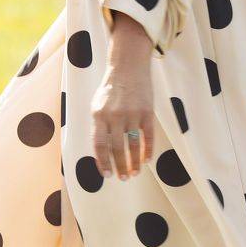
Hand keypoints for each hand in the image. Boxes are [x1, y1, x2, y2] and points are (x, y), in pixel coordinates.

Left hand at [91, 16, 155, 178]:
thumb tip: (101, 152)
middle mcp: (114, 116)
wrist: (128, 68)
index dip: (102, 162)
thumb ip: (99, 127)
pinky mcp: (147, 112)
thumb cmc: (110, 89)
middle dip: (120, 167)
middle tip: (124, 178)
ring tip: (135, 172)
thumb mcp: (97, 105)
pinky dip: (148, 150)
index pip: (99, 145)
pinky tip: (147, 159)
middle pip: (117, 149)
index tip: (107, 175)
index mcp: (99, 115)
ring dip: (134, 162)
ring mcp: (132, 114)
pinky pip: (148, 136)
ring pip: (133, 145)